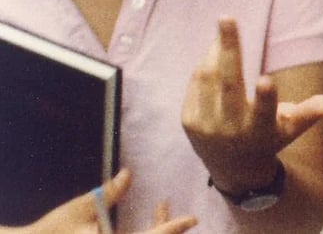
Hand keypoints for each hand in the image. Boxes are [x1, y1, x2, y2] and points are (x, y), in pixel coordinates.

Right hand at [10, 169, 196, 233]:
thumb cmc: (52, 230)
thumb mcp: (80, 208)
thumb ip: (108, 192)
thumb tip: (127, 174)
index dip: (171, 229)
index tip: (191, 219)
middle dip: (167, 231)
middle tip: (188, 220)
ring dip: (157, 231)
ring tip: (162, 207)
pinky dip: (146, 233)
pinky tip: (152, 218)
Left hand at [181, 18, 322, 194]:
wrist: (232, 168)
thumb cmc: (270, 137)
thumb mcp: (292, 127)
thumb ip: (312, 111)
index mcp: (260, 130)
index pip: (263, 113)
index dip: (265, 98)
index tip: (266, 79)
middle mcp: (231, 129)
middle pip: (228, 84)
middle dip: (229, 49)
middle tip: (226, 17)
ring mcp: (206, 125)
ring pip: (208, 77)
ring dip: (217, 49)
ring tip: (226, 25)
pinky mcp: (189, 120)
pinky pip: (197, 82)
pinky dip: (207, 62)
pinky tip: (216, 51)